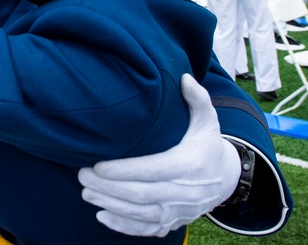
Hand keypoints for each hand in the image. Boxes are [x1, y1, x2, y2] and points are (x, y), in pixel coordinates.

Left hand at [77, 75, 240, 236]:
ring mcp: (179, 211)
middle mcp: (185, 192)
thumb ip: (197, 98)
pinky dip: (124, 226)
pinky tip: (102, 216)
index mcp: (190, 165)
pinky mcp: (173, 222)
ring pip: (141, 213)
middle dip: (109, 187)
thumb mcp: (208, 119)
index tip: (99, 166)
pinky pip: (147, 229)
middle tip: (82, 176)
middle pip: (142, 194)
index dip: (125, 171)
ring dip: (111, 204)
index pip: (154, 170)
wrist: (225, 179)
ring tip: (86, 192)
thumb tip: (183, 78)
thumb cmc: (208, 144)